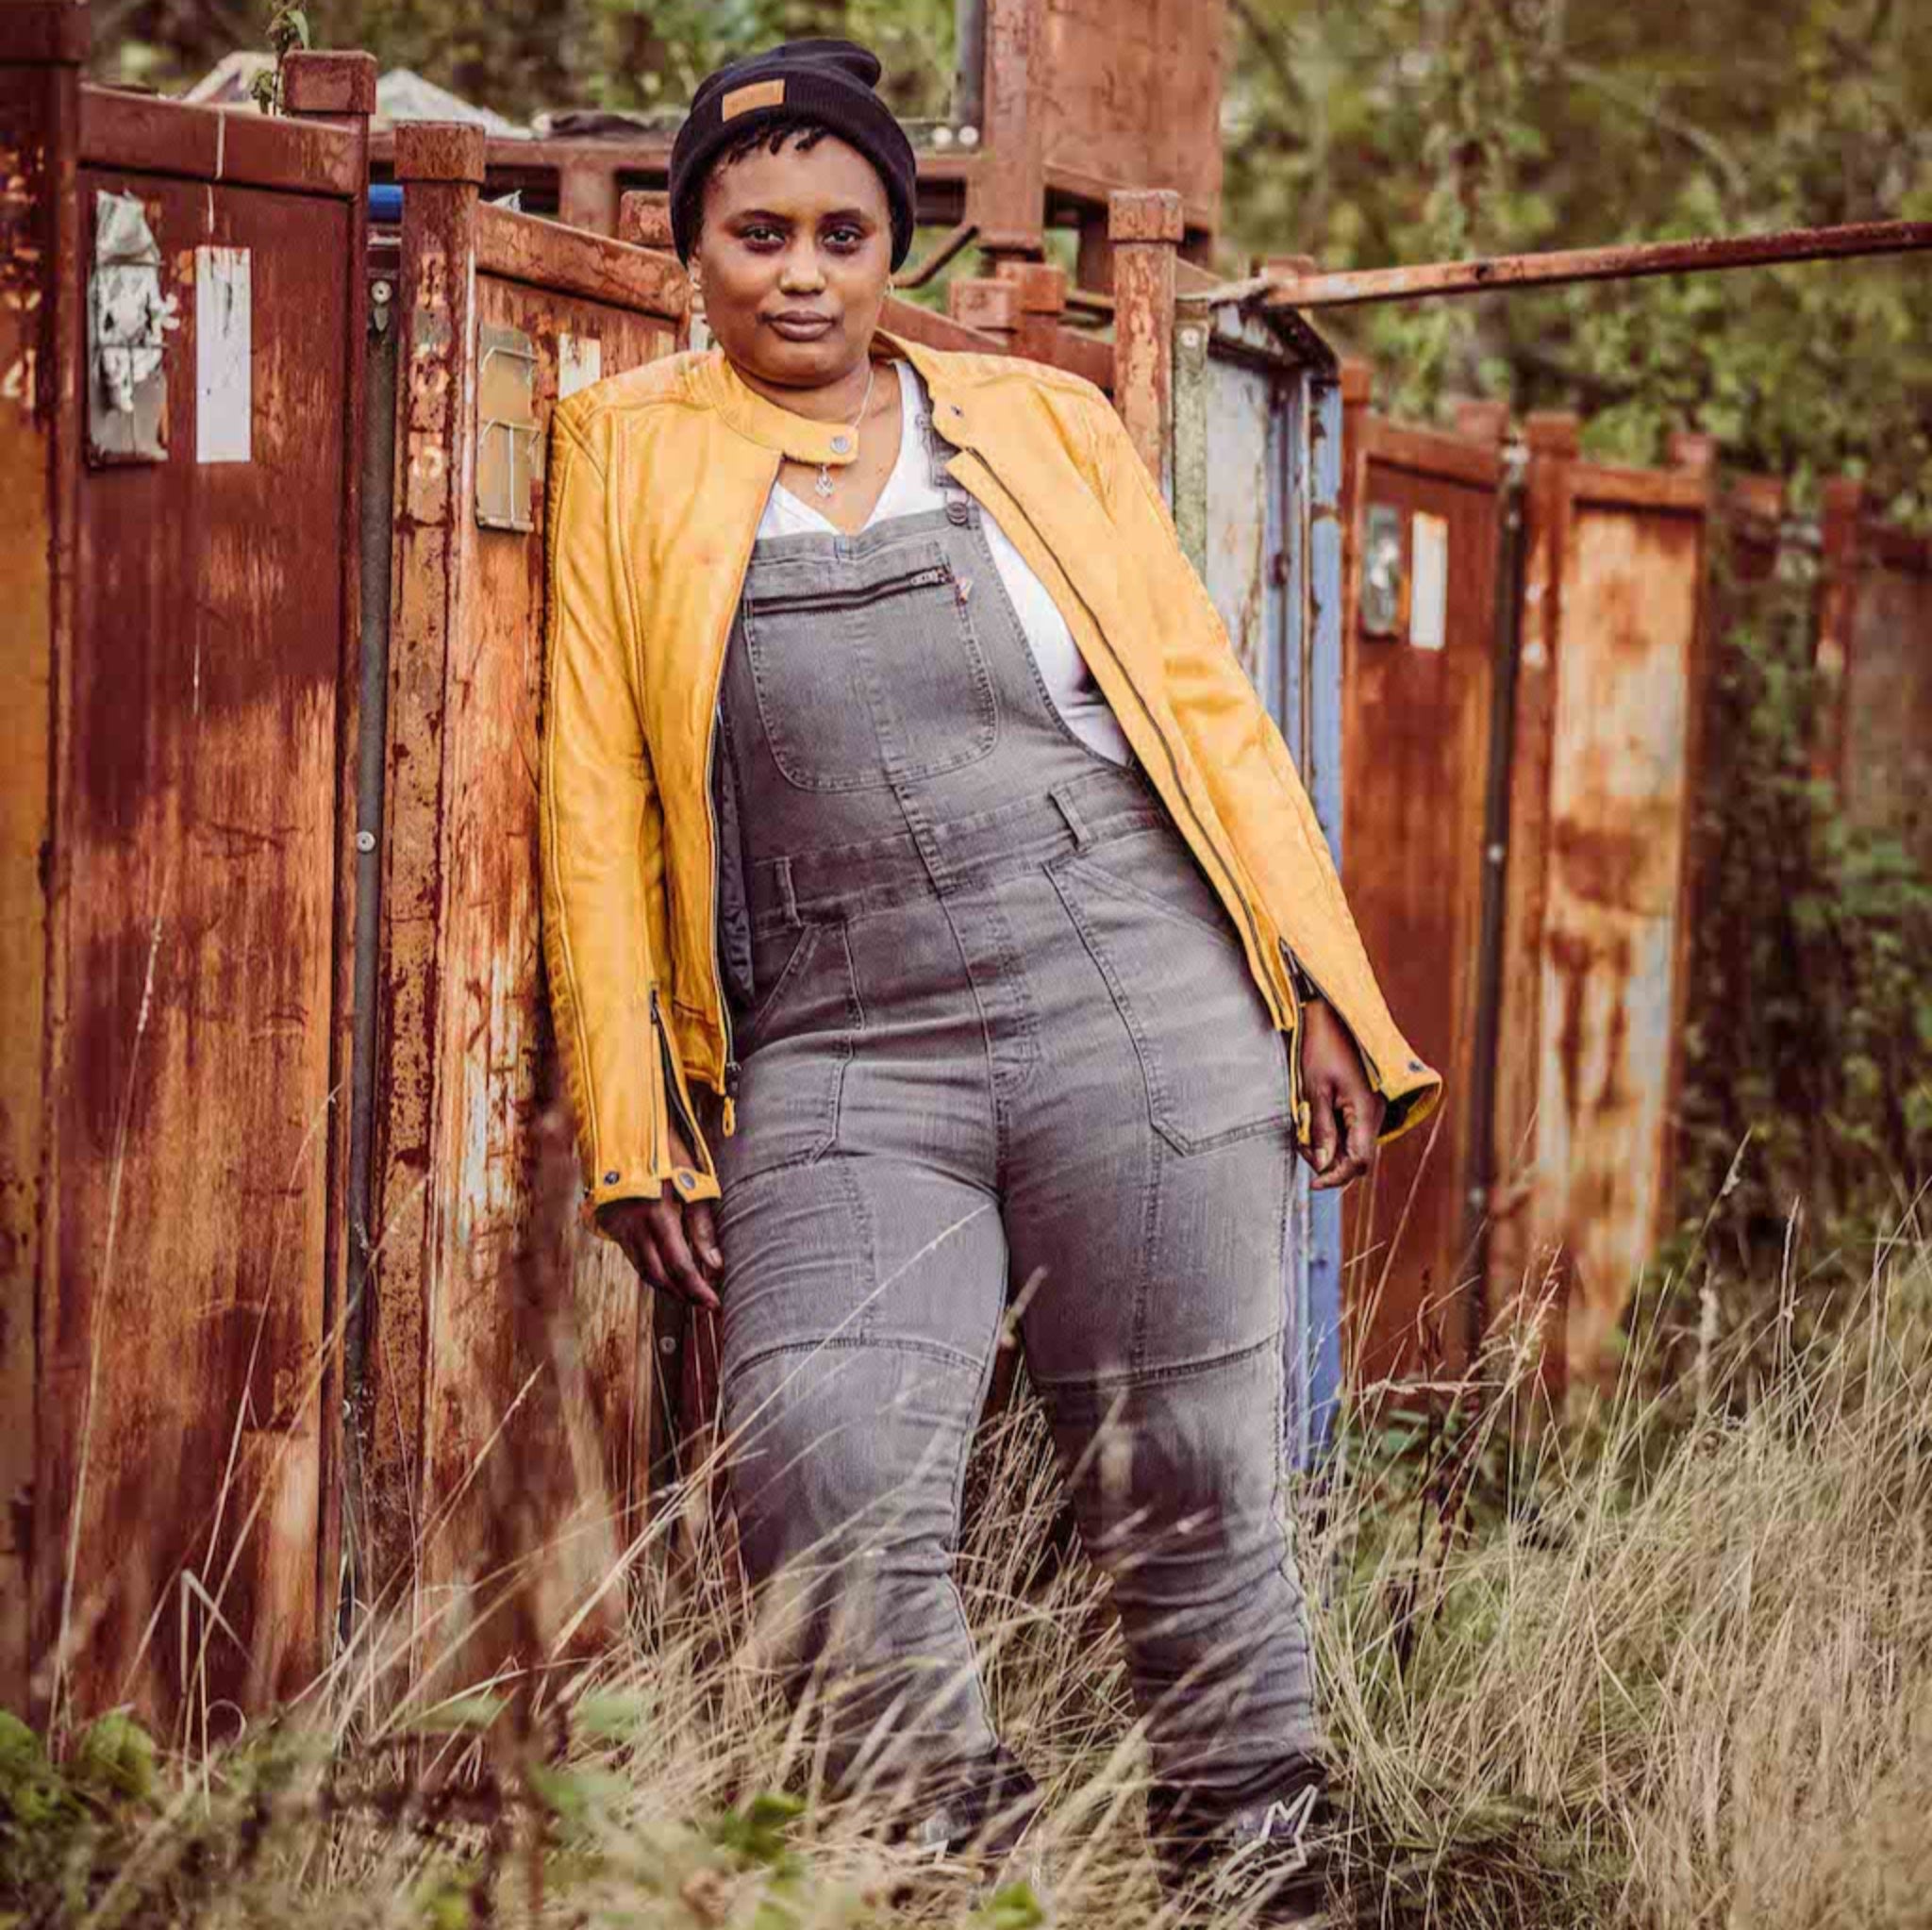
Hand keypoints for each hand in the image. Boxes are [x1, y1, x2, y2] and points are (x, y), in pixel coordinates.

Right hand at [595, 1124, 723, 1310]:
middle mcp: (634, 1227)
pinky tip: (671, 1268)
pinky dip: (654, 1268)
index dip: (697, 1289)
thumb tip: (715, 1264)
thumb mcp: (691, 1181)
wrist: (622, 1128)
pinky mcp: (613, 1226)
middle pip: (659, 1277)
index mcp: (656, 1215)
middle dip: (683, 1293)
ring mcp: (619, 1228)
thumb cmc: (664, 1150)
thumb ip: (702, 1225)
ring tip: (692, 1289)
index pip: (679, 1265)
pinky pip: (634, 1257)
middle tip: (706, 1301)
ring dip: (668, 1285)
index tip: (714, 1304)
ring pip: (644, 1270)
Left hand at [1297, 1002, 1383, 1192]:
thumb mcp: (1314, 1091)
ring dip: (1330, 1147)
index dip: (1336, 1177)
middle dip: (1330, 1162)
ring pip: (1354, 1144)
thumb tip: (1324, 1165)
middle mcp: (1375, 1113)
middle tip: (1302, 1147)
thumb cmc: (1321, 1048)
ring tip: (1304, 1132)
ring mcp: (1372, 1108)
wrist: (1332, 1015)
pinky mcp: (1364, 1102)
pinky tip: (1314, 1121)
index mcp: (1365, 1111)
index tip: (1313, 1183)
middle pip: (1358, 1157)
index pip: (1359, 1161)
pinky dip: (1333, 1133)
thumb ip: (1321, 1130)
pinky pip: (1352, 1129)